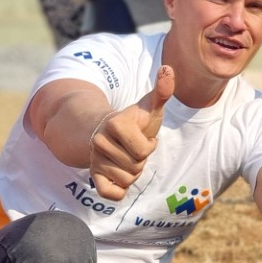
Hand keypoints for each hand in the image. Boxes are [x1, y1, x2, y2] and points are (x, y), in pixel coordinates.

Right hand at [90, 66, 172, 199]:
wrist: (108, 132)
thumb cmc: (135, 121)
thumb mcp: (149, 107)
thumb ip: (162, 90)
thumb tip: (169, 68)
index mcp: (115, 124)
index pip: (144, 151)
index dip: (148, 146)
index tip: (142, 137)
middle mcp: (100, 141)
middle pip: (135, 167)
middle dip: (140, 160)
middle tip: (133, 149)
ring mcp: (94, 159)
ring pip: (126, 180)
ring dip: (132, 173)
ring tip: (126, 157)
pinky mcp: (92, 176)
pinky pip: (110, 194)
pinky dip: (118, 191)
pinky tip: (118, 176)